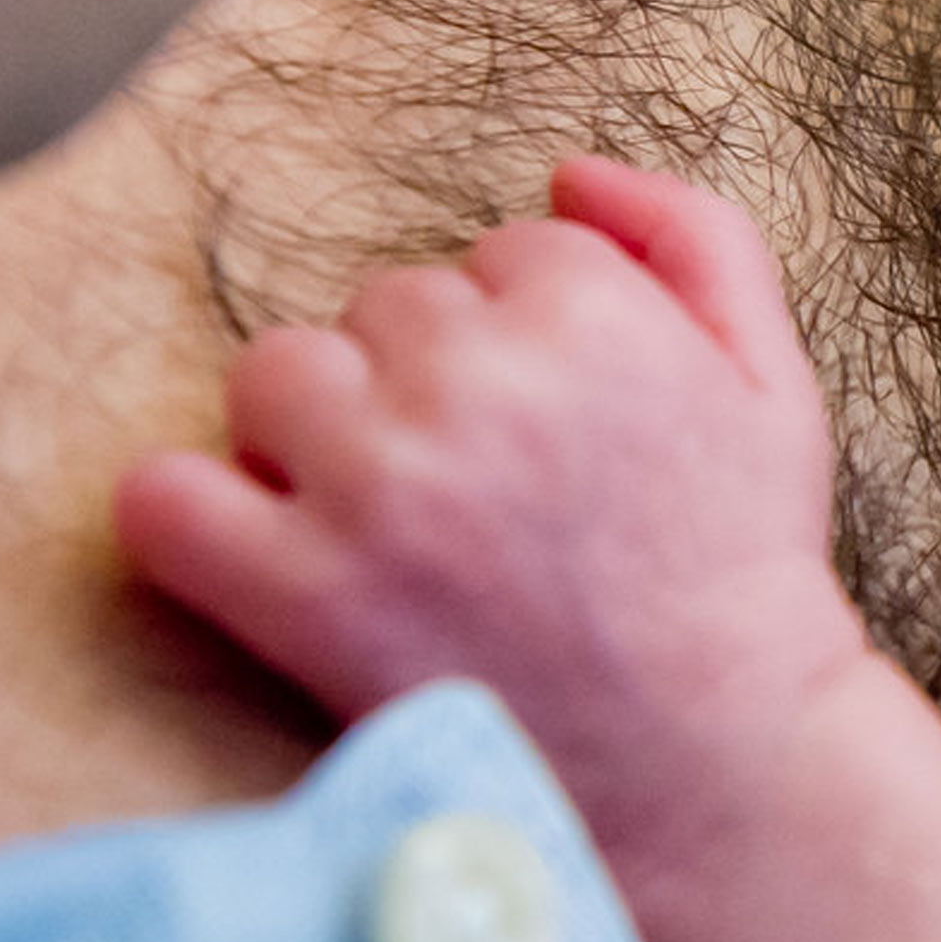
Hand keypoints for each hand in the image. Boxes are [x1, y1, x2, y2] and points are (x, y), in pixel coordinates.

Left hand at [116, 157, 865, 809]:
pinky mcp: (302, 597)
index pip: (500, 256)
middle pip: (385, 309)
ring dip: (318, 435)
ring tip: (393, 524)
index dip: (532, 342)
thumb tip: (569, 169)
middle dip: (428, 383)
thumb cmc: (743, 572)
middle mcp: (476, 384)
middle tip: (492, 494)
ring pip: (275, 377)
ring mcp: (379, 490)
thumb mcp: (774, 381)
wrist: (722, 772)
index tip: (564, 432)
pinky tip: (262, 553)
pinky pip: (166, 501)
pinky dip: (191, 518)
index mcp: (590, 312)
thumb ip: (695, 236)